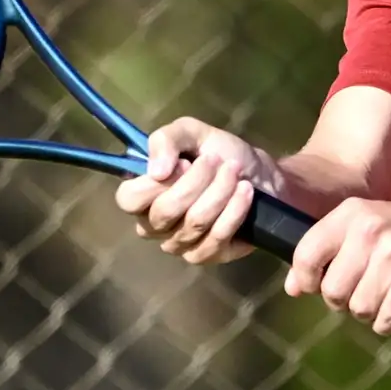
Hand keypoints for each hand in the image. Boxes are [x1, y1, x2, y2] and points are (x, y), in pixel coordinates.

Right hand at [114, 116, 275, 264]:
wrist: (262, 175)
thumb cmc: (220, 154)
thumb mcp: (192, 133)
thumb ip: (165, 140)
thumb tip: (156, 170)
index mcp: (143, 195)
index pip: (128, 199)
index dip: (156, 182)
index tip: (185, 162)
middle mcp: (155, 225)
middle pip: (165, 211)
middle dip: (197, 181)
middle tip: (217, 160)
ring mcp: (180, 244)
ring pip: (194, 222)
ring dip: (220, 190)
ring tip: (235, 172)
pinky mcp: (208, 256)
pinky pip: (217, 237)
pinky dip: (234, 210)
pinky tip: (245, 192)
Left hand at [285, 198, 390, 335]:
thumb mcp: (362, 229)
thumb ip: (324, 253)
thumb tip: (291, 289)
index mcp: (350, 214)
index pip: (305, 254)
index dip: (305, 280)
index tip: (316, 286)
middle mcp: (369, 230)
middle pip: (332, 291)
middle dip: (343, 300)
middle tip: (362, 289)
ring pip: (359, 309)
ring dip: (369, 311)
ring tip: (385, 293)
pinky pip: (385, 320)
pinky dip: (389, 322)